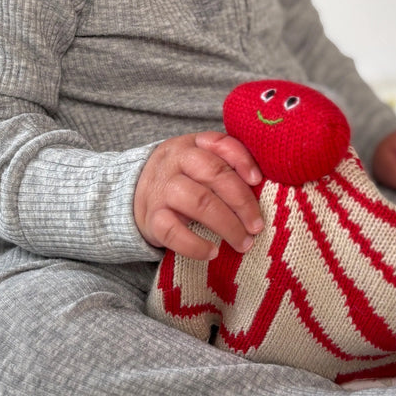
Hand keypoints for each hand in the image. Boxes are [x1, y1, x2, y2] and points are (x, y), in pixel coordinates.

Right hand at [134, 131, 263, 259]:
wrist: (132, 196)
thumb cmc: (180, 180)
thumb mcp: (197, 162)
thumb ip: (225, 165)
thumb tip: (263, 186)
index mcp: (191, 144)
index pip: (219, 143)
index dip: (242, 160)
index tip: (258, 181)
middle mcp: (174, 161)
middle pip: (214, 174)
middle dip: (242, 202)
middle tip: (257, 226)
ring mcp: (161, 189)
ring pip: (199, 202)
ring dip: (227, 225)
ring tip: (243, 242)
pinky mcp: (151, 218)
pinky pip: (174, 231)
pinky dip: (196, 244)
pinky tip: (212, 252)